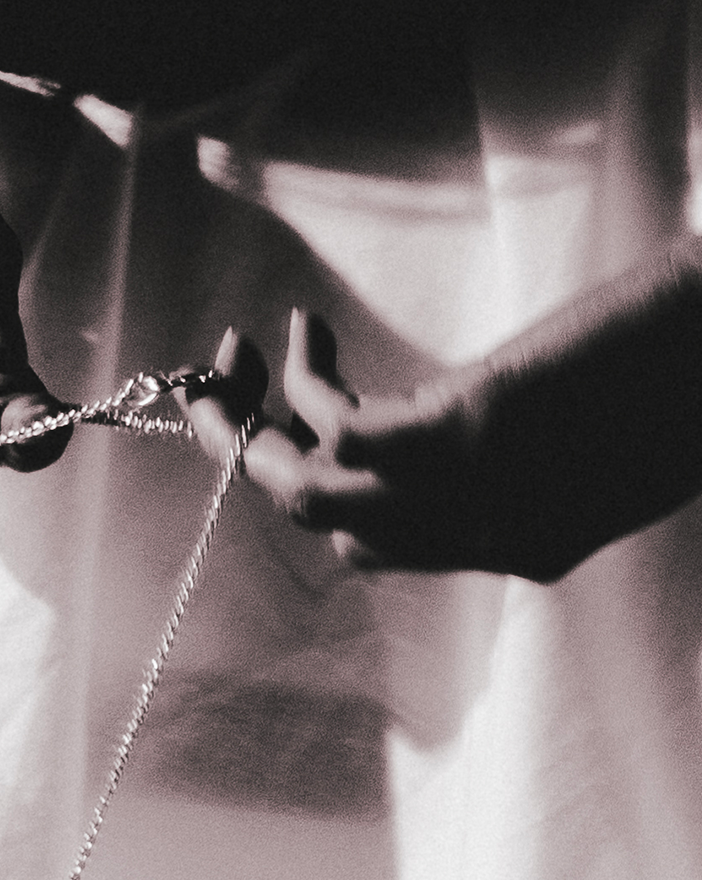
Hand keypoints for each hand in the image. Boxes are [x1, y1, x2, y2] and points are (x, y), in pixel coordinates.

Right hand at [186, 253, 701, 581]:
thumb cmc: (699, 374)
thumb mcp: (620, 444)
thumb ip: (542, 455)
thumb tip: (480, 425)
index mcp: (528, 546)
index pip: (385, 551)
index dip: (329, 494)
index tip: (307, 430)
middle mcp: (484, 535)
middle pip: (329, 530)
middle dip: (259, 464)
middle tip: (228, 397)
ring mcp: (471, 489)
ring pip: (305, 493)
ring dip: (244, 432)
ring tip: (225, 367)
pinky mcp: (465, 427)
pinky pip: (336, 425)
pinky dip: (302, 377)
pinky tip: (302, 328)